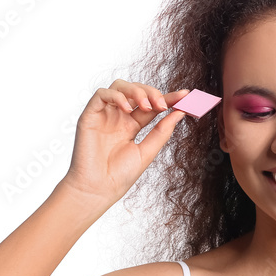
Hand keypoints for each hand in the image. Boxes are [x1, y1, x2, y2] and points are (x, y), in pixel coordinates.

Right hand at [60, 79, 190, 206]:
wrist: (98, 189)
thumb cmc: (120, 175)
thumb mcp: (147, 152)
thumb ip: (162, 132)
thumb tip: (180, 113)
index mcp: (132, 125)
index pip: (152, 105)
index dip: (168, 98)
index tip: (185, 95)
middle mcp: (118, 117)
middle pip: (137, 91)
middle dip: (152, 93)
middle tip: (162, 104)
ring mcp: (104, 115)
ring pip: (120, 86)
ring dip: (136, 91)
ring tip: (147, 106)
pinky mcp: (90, 115)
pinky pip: (102, 94)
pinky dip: (117, 95)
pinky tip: (127, 108)